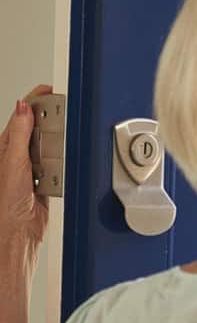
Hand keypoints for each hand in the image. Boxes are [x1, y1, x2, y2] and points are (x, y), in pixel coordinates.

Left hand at [1, 85, 50, 257]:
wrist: (19, 231)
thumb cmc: (6, 203)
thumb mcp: (13, 162)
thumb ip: (21, 134)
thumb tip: (24, 107)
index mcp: (4, 147)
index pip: (20, 117)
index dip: (34, 101)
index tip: (48, 90)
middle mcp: (17, 156)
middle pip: (39, 130)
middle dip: (51, 122)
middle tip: (64, 111)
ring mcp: (32, 168)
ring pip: (52, 148)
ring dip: (59, 147)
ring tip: (65, 142)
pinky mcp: (46, 181)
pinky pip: (60, 166)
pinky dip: (64, 165)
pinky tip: (64, 166)